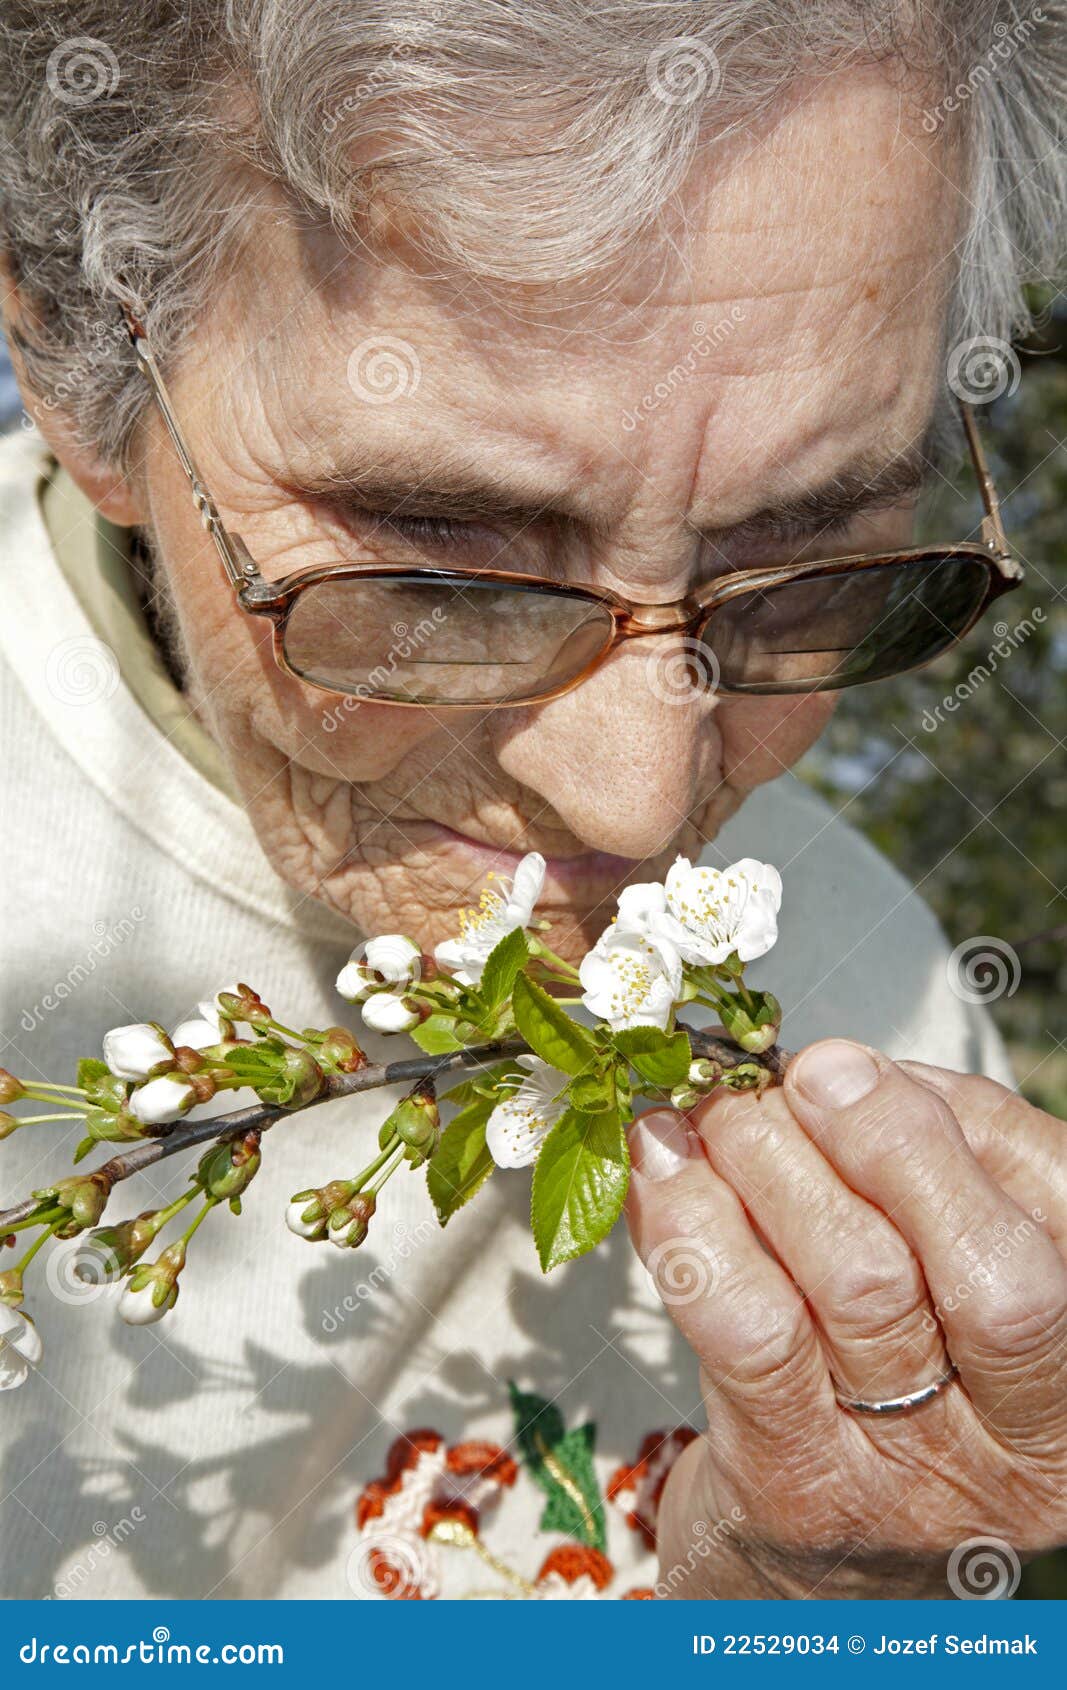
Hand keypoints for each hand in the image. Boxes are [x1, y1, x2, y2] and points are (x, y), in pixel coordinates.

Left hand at [625, 1038, 1066, 1598]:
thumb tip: (849, 1071)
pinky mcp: (799, 1492)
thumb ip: (927, 1180)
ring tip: (716, 1107)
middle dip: (889, 1144)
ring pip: (863, 1285)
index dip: (958, 1123)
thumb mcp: (938, 1291)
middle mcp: (1027, 1443)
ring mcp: (918, 1480)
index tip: (857, 1066)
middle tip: (800, 1075)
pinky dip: (697, 1223)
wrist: (797, 1580)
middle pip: (993, 1275)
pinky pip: (749, 1330)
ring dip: (775, 1162)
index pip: (1060, 1215)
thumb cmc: (878, 1395)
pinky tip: (661, 1164)